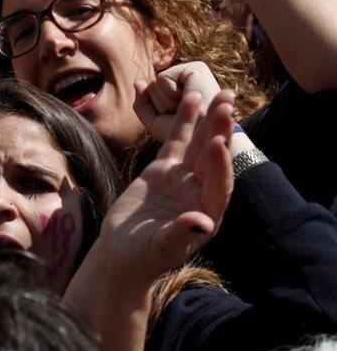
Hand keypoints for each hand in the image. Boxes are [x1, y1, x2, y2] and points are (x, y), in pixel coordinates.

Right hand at [102, 89, 234, 279]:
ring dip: (210, 120)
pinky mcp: (164, 170)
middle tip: (227, 104)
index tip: (219, 144)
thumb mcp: (160, 248)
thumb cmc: (142, 256)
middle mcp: (201, 192)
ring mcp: (183, 179)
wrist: (123, 252)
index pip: (218, 185)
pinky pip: (176, 142)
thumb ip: (181, 234)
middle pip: (214, 158)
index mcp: (207, 213)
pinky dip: (185, 122)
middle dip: (221, 131)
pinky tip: (192, 99)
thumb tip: (203, 224)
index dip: (219, 165)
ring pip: (199, 145)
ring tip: (221, 93)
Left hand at [134, 61, 220, 141]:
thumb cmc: (185, 135)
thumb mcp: (156, 123)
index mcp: (182, 88)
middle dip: (161, 105)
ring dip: (166, 101)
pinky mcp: (196, 68)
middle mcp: (188, 77)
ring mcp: (193, 71)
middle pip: (151, 87)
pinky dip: (170, 92)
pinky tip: (190, 96)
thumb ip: (143, 104)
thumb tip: (137, 82)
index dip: (158, 110)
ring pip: (154, 83)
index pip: (150, 94)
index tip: (178, 117)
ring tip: (188, 106)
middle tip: (183, 112)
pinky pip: (161, 78)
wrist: (208, 137)